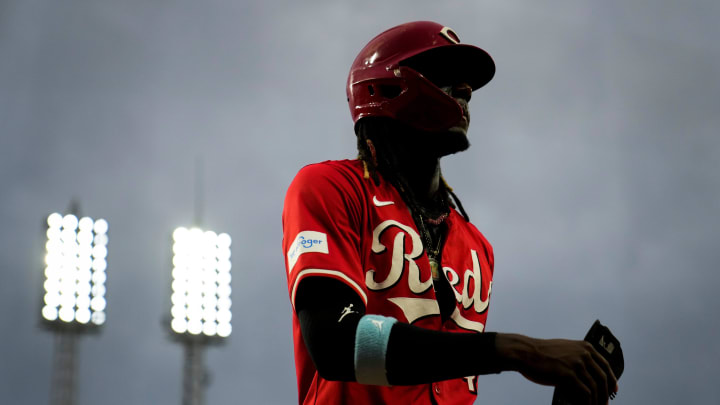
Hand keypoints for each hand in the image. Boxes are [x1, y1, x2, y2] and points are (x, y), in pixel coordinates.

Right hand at [495, 333, 617, 404]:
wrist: (526, 352)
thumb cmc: (541, 352)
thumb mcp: (565, 348)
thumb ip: (577, 356)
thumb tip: (587, 373)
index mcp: (584, 347)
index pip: (605, 366)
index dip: (612, 380)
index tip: (614, 390)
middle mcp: (584, 354)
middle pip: (602, 379)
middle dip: (605, 394)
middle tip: (604, 404)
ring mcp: (577, 364)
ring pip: (595, 388)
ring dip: (596, 401)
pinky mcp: (568, 375)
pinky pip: (584, 393)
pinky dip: (587, 403)